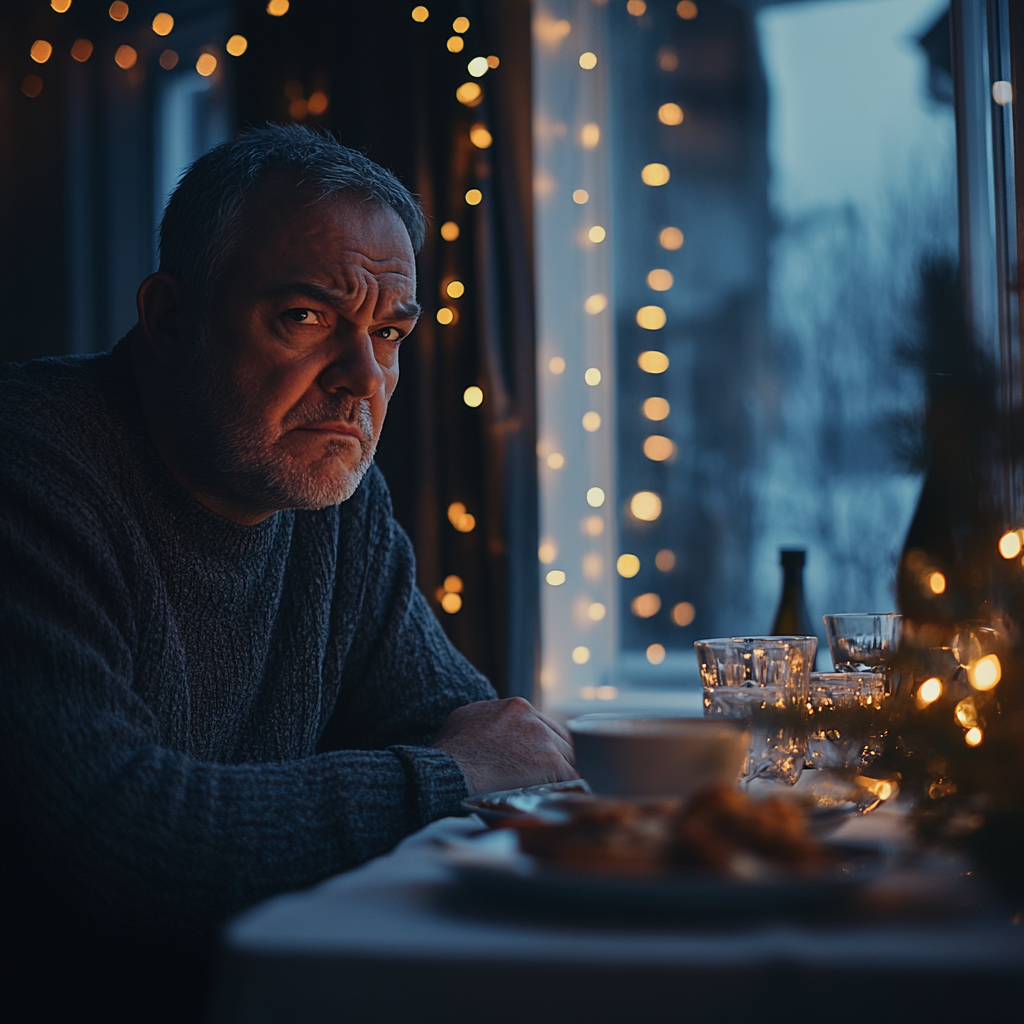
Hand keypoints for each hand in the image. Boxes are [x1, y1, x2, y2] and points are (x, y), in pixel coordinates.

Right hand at [432, 697, 578, 795]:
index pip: (544, 726)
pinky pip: (574, 777)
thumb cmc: (447, 755)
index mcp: (515, 707)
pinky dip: (574, 789)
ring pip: (570, 757)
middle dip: (560, 758)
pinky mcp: (550, 763)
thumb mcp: (462, 721)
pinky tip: (572, 800)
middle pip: (561, 739)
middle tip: (558, 778)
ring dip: (567, 774)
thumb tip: (487, 732)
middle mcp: (532, 718)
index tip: (542, 761)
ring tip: (566, 791)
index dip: (545, 746)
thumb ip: (484, 720)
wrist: (446, 772)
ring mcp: (543, 739)